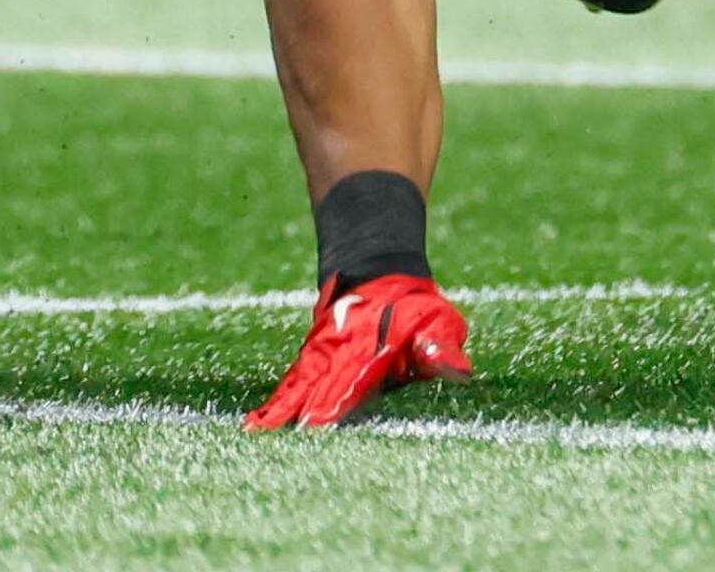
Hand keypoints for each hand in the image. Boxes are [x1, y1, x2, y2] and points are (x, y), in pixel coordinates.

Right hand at [245, 273, 474, 429]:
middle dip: (300, 413)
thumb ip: (441, 349)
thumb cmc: (414, 308)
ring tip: (253, 436)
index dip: (334, 402)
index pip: (352, 378)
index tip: (318, 426)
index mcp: (374, 347)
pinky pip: (291, 381)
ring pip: (298, 383)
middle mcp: (341, 350)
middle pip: (317, 385)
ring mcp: (321, 351)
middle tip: (278, 443)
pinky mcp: (311, 355)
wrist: (376, 271)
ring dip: (279, 409)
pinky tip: (256, 425)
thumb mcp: (438, 323)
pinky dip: (276, 401)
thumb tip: (461, 372)